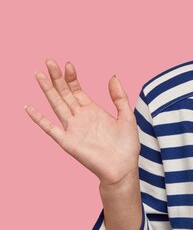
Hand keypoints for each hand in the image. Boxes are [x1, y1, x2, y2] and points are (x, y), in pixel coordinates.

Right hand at [25, 59, 139, 185]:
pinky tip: (29, 107)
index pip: (77, 90)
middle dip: (57, 77)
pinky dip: (39, 119)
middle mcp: (80, 117)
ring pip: (56, 105)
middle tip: (49, 61)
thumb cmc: (126, 145)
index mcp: (93, 111)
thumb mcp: (126, 116)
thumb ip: (119, 97)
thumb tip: (113, 75)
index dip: (72, 77)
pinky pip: (50, 128)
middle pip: (64, 94)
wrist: (123, 168)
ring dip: (47, 90)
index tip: (68, 63)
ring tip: (38, 74)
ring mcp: (72, 128)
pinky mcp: (68, 142)